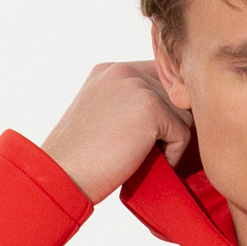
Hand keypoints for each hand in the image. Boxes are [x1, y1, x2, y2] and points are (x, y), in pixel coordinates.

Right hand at [42, 62, 189, 202]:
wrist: (63, 175)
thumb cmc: (80, 159)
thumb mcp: (102, 118)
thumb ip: (128, 105)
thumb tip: (171, 114)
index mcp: (110, 70)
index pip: (158, 76)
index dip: (163, 108)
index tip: (151, 137)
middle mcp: (124, 70)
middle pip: (174, 96)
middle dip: (168, 126)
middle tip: (146, 152)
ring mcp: (137, 85)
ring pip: (182, 113)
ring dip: (170, 140)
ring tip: (141, 158)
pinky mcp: (150, 107)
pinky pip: (183, 133)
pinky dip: (172, 155)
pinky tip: (144, 163)